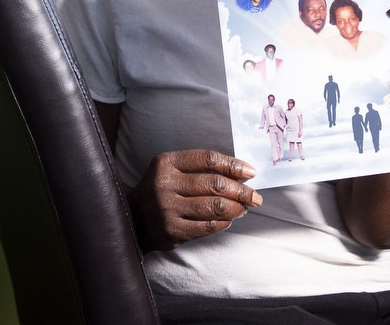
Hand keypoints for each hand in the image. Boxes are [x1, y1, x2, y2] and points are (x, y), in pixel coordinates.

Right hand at [132, 149, 262, 250]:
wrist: (133, 217)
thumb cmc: (163, 189)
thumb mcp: (174, 169)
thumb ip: (202, 168)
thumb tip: (242, 174)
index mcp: (166, 162)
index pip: (208, 159)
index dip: (233, 165)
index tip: (251, 172)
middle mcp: (164, 184)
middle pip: (214, 184)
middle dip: (241, 190)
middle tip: (255, 196)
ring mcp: (166, 209)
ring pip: (214, 207)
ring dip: (236, 208)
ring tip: (244, 208)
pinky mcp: (171, 231)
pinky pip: (207, 226)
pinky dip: (223, 223)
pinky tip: (228, 220)